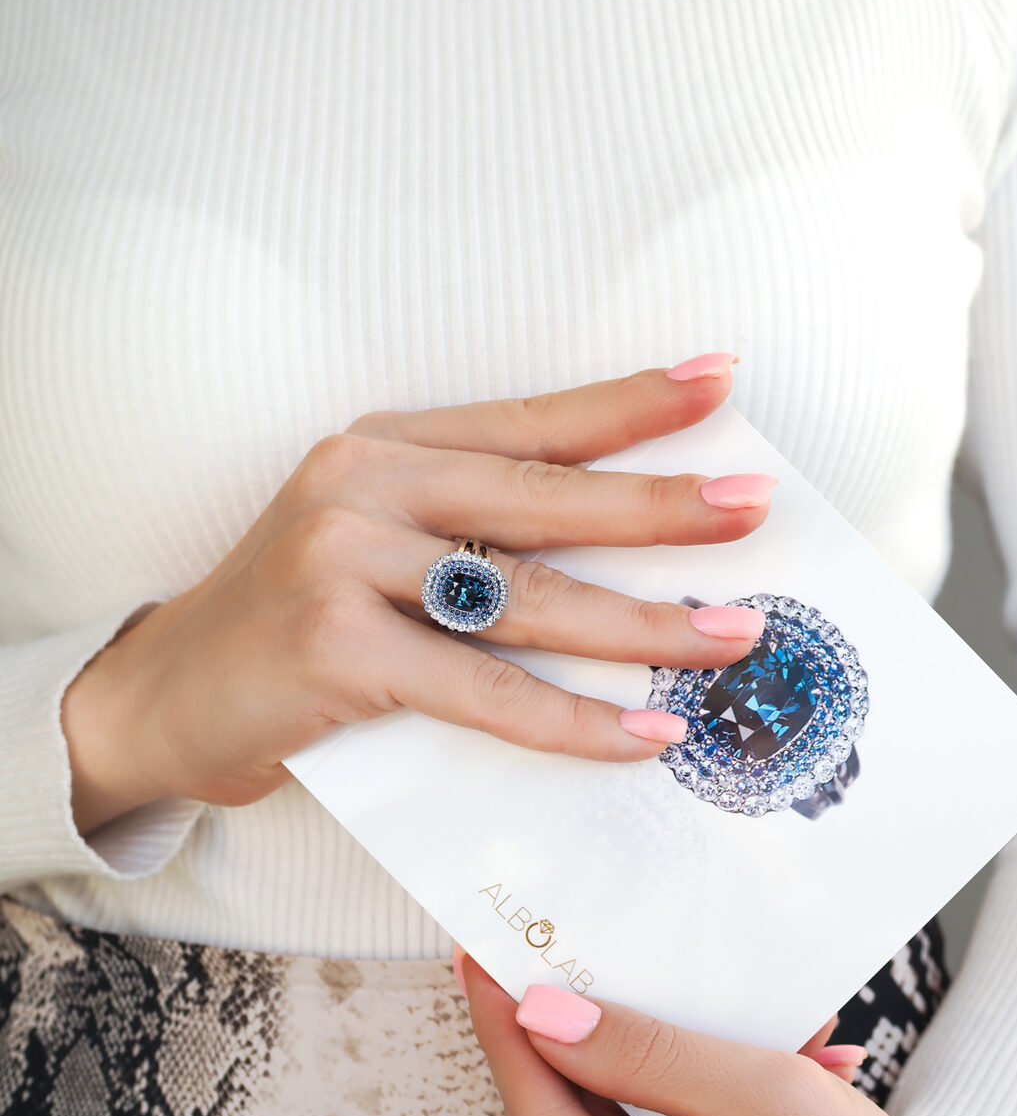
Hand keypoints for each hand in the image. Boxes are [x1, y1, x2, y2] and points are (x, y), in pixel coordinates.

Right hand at [62, 354, 776, 831]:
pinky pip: (487, 691)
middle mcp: (367, 485)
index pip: (533, 420)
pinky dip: (574, 722)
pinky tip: (645, 733)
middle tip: (755, 508)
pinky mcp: (337, 646)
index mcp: (388, 446)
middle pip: (549, 497)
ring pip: (532, 598)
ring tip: (734, 634)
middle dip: (663, 506)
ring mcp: (345, 560)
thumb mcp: (378, 547)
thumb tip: (625, 566)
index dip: (630, 404)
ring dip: (646, 624)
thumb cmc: (296, 623)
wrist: (162, 697)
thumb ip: (475, 540)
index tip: (720, 381)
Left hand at [458, 952, 1016, 1115]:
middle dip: (596, 1026)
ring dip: (661, 1054)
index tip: (481, 952)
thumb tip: (551, 1014)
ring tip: (716, 1002)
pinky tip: (758, 1052)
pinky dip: (690, 1088)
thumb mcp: (775, 1107)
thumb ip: (657, 1056)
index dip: (510, 1025)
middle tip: (570, 941)